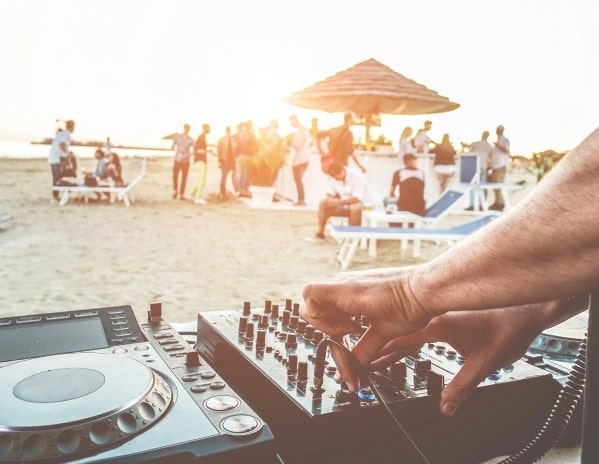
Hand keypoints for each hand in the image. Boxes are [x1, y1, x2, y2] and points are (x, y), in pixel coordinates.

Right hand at [301, 265, 431, 390]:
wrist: (427, 287)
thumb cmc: (410, 303)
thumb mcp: (385, 332)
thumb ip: (363, 351)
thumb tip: (354, 370)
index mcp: (345, 291)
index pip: (308, 297)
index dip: (321, 322)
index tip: (347, 334)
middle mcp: (344, 283)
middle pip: (314, 306)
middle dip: (328, 327)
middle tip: (351, 336)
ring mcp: (350, 282)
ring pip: (325, 303)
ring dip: (336, 321)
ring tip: (357, 329)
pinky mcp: (359, 284)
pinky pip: (338, 299)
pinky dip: (344, 314)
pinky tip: (360, 321)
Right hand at [367, 304, 552, 415]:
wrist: (527, 306)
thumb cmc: (509, 327)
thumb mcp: (485, 363)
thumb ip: (462, 387)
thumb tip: (446, 408)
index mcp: (438, 324)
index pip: (399, 338)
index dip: (380, 352)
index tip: (364, 361)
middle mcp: (434, 315)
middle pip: (397, 331)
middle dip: (378, 347)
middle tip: (362, 361)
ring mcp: (439, 312)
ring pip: (406, 328)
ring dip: (391, 342)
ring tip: (375, 356)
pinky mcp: (446, 314)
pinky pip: (418, 326)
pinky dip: (406, 338)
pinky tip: (401, 347)